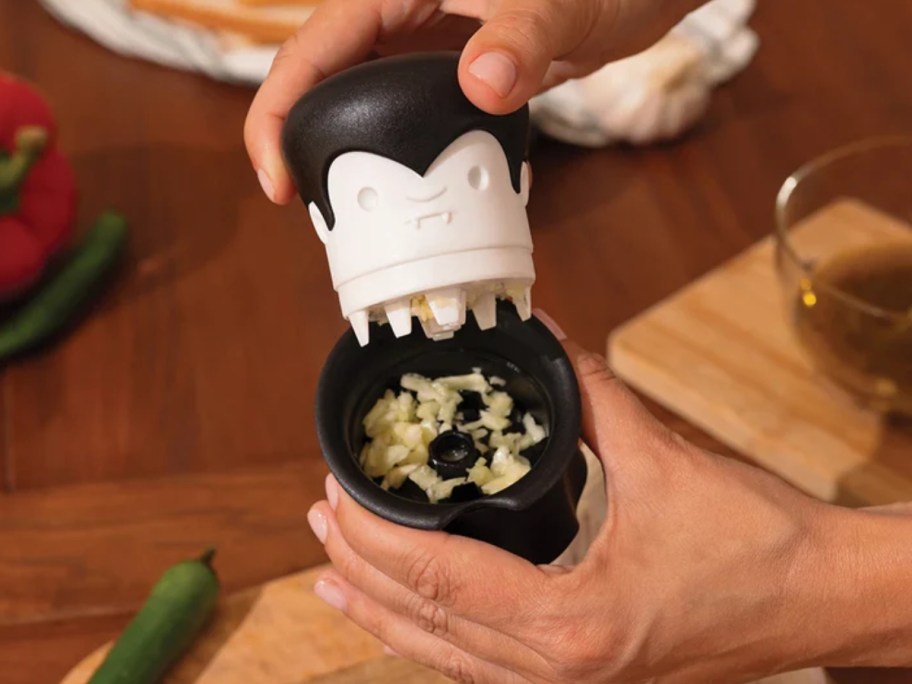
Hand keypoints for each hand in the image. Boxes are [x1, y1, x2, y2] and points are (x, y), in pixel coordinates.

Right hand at [245, 0, 701, 203]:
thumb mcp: (562, 6)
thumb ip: (523, 39)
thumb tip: (481, 81)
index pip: (315, 44)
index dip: (280, 108)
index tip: (278, 176)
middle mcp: (402, 13)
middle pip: (324, 78)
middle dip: (303, 139)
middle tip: (306, 205)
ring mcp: (426, 46)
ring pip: (362, 101)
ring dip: (349, 154)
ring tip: (346, 211)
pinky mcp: (452, 75)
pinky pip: (406, 117)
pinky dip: (400, 156)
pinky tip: (408, 193)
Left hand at [305, 313, 854, 682]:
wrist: (820, 597)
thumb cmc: (757, 545)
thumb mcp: (664, 459)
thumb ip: (592, 394)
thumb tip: (545, 336)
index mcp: (571, 622)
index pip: (439, 583)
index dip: (373, 538)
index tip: (334, 495)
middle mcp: (560, 671)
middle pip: (427, 628)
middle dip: (360, 574)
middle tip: (319, 521)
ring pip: (446, 659)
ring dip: (385, 614)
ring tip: (334, 578)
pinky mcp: (584, 677)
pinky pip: (482, 668)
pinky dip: (433, 639)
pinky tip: (412, 618)